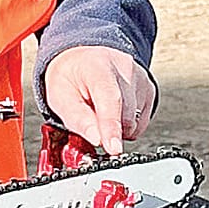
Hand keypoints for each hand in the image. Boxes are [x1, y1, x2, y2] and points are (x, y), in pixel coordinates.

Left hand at [42, 47, 156, 157]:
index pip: (110, 98)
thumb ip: (77, 119)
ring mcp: (140, 78)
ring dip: (117, 128)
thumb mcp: (59, 97)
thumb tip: (97, 139)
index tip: (113, 148)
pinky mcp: (148, 89)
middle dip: (108, 131)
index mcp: (98, 66)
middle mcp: (124, 68)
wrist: (83, 59)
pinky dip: (126, 126)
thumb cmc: (70, 77)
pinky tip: (114, 112)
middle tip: (91, 126)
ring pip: (134, 121)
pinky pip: (141, 122)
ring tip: (100, 111)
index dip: (112, 126)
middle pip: (125, 114)